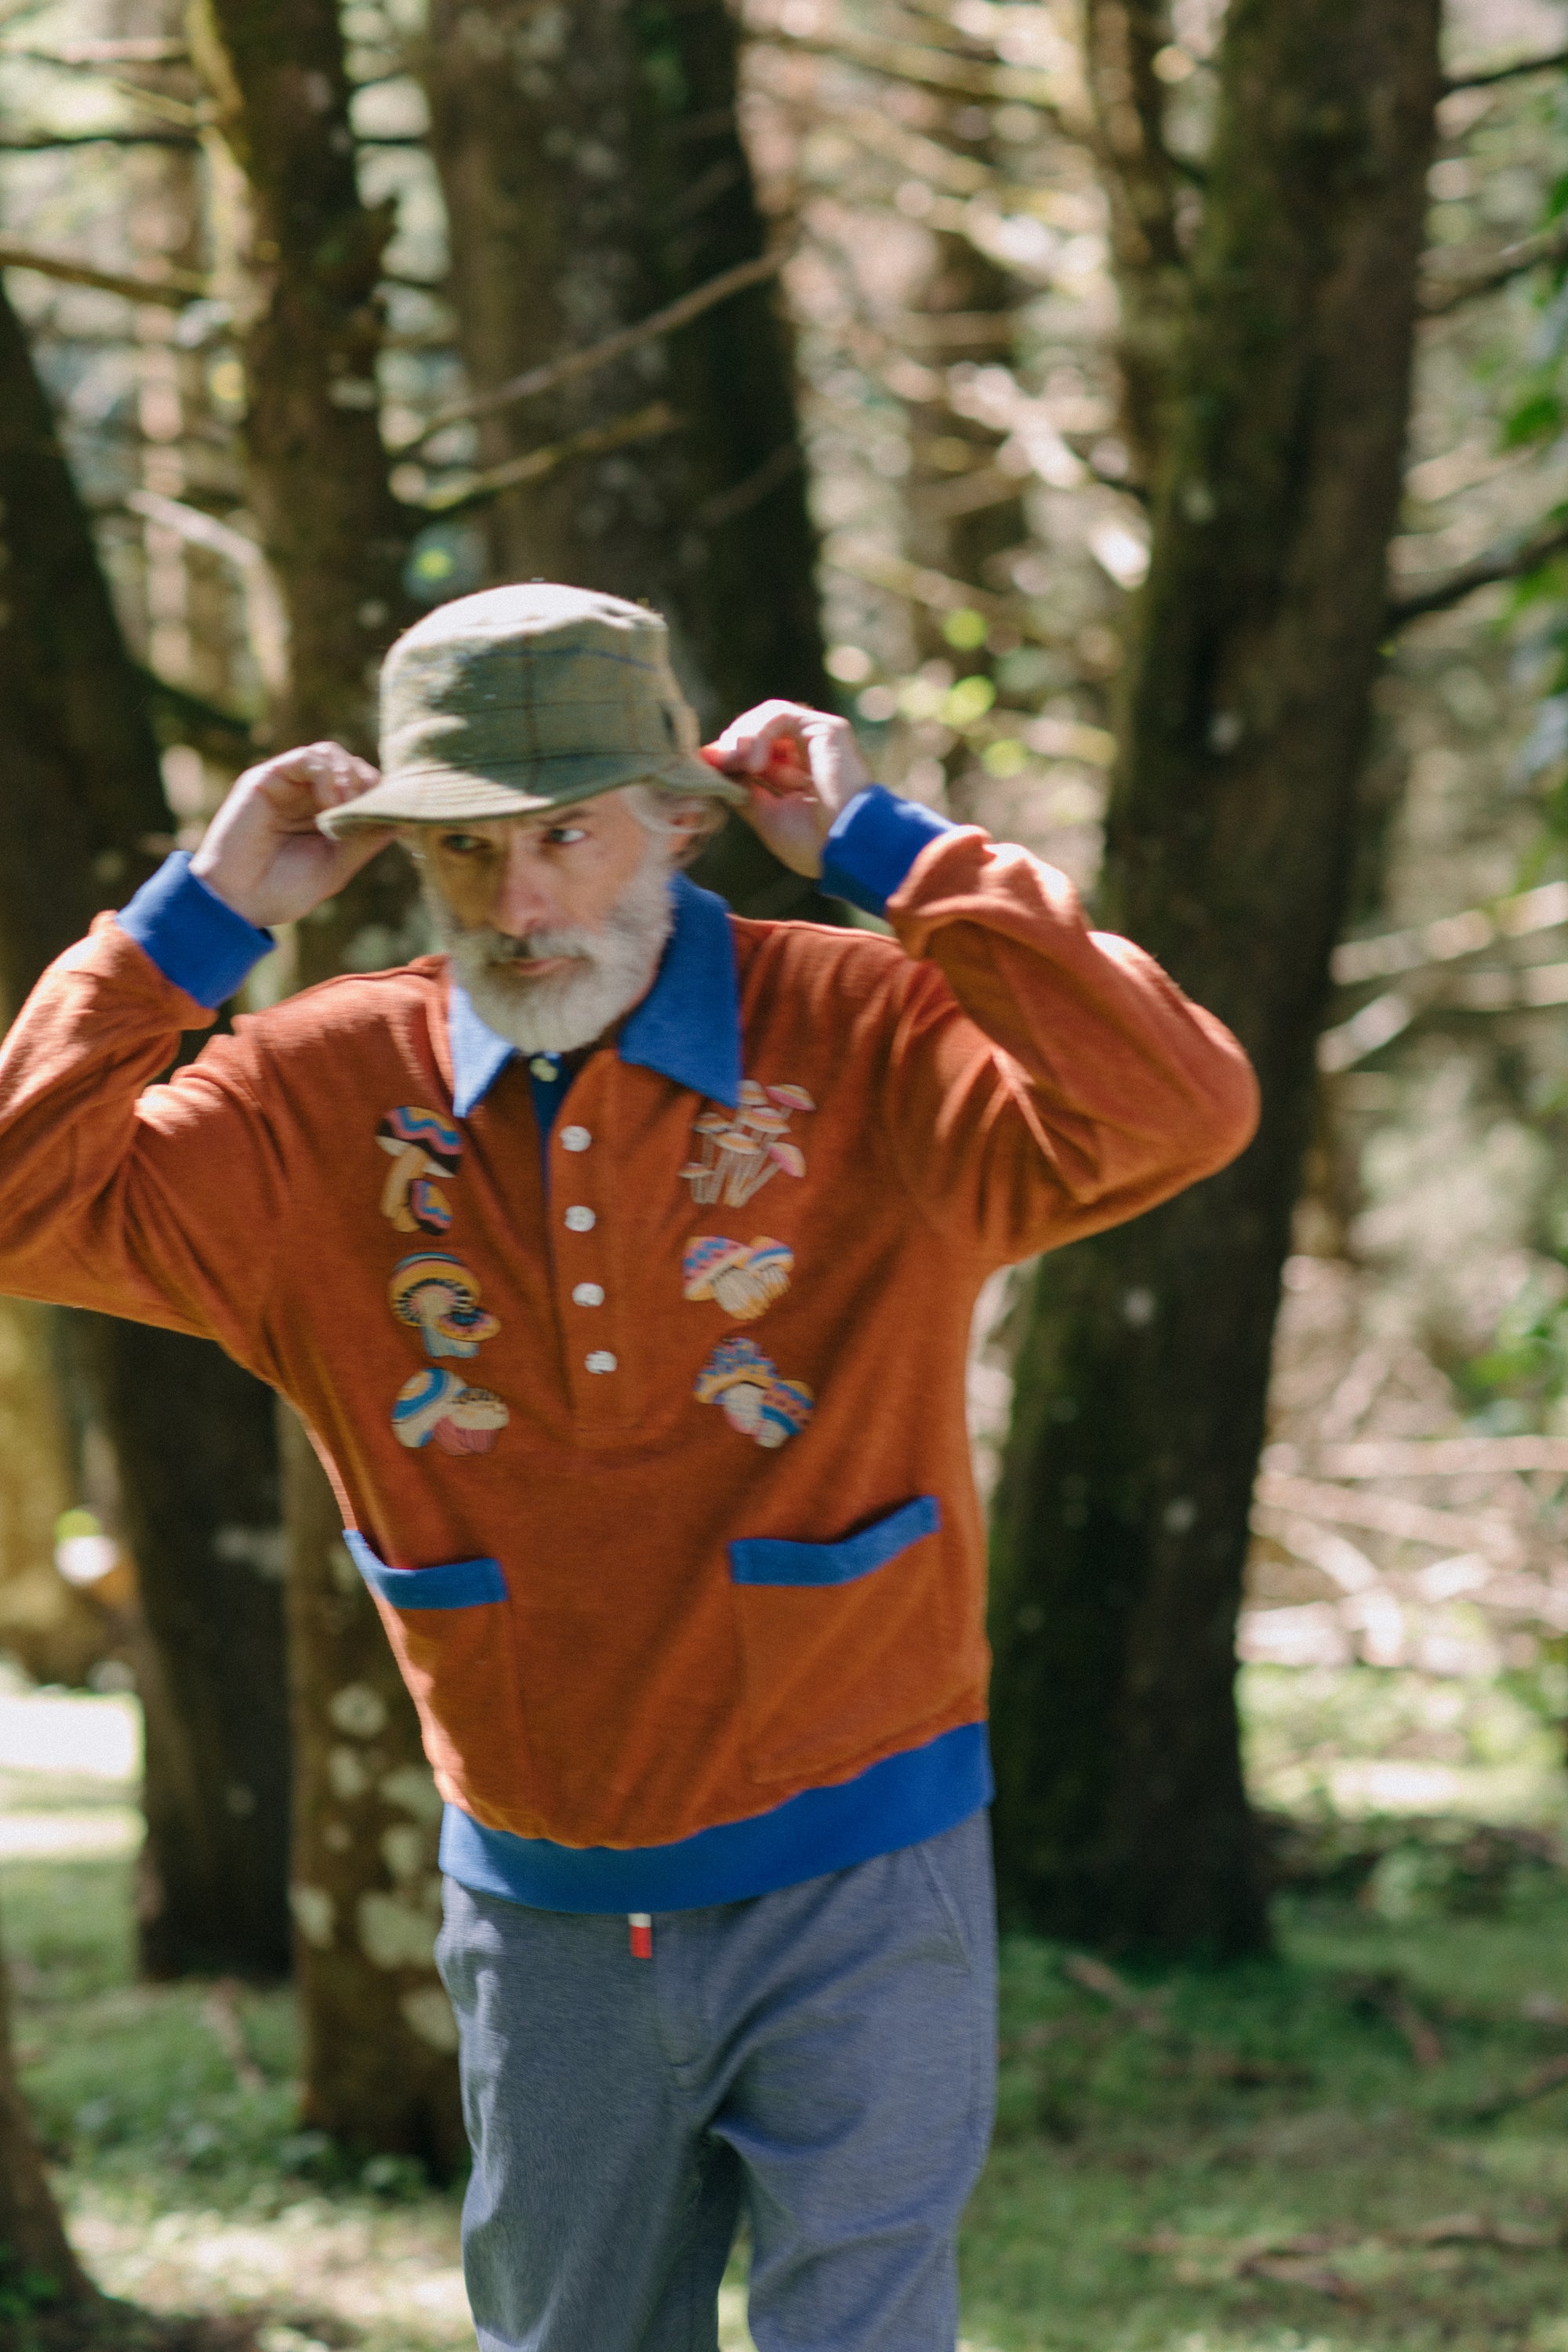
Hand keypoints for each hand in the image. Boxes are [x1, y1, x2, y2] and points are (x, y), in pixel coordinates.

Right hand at [190, 742, 391, 928]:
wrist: (236, 902)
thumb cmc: (282, 891)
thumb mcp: (337, 866)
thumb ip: (365, 838)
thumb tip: (402, 815)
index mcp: (325, 817)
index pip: (364, 787)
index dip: (380, 795)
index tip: (391, 816)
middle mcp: (307, 796)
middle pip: (353, 766)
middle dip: (368, 786)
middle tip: (366, 814)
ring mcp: (287, 784)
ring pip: (332, 754)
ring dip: (349, 777)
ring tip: (345, 809)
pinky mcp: (267, 778)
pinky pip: (308, 757)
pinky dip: (327, 775)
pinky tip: (328, 804)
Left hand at [702, 701, 869, 877]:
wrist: (848, 848)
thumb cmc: (814, 843)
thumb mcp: (767, 817)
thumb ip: (744, 791)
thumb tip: (717, 771)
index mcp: (797, 776)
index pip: (755, 752)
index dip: (728, 756)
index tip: (705, 767)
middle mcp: (808, 754)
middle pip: (757, 731)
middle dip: (731, 745)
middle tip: (715, 763)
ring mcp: (818, 739)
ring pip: (766, 717)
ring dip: (742, 738)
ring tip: (736, 763)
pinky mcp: (826, 729)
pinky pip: (780, 715)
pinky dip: (759, 733)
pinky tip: (754, 761)